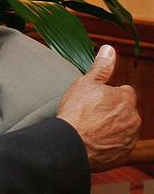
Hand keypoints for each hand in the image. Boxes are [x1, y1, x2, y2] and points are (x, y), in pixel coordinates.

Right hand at [57, 45, 140, 171]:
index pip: (123, 92)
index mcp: (126, 98)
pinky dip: (109, 143)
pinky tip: (93, 140)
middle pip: (124, 111)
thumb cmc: (77, 112)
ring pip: (122, 128)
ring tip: (90, 128)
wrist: (71, 144)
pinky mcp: (123, 154)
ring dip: (111, 127)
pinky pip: (118, 145)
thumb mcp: (85, 83)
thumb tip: (109, 49)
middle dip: (111, 112)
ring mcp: (130, 138)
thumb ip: (101, 67)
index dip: (107, 95)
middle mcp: (133, 118)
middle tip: (90, 115)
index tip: (94, 101)